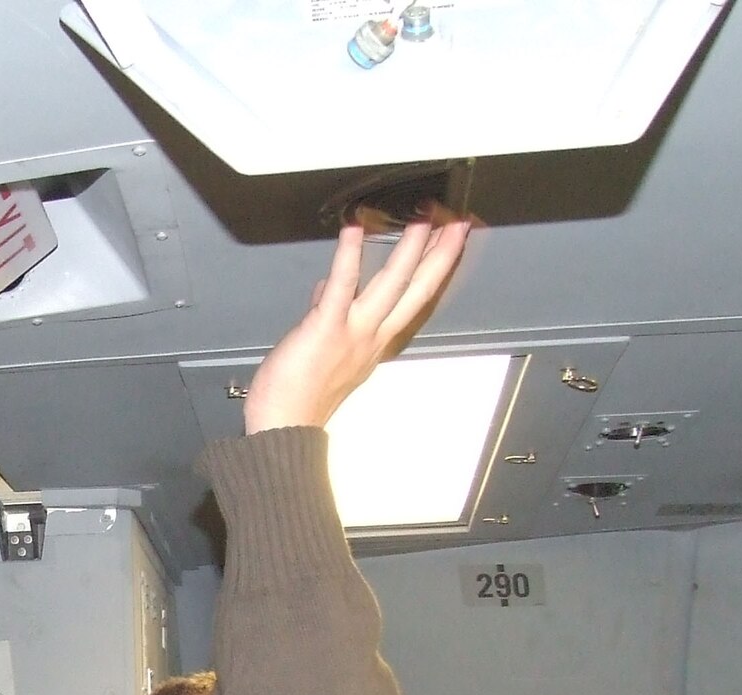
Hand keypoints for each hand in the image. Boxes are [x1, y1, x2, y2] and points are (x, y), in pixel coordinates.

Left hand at [243, 212, 471, 434]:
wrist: (283, 426)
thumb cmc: (297, 394)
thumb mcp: (324, 348)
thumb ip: (330, 312)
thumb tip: (328, 285)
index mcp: (374, 341)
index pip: (412, 298)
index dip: (433, 269)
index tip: (448, 241)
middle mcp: (372, 336)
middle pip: (416, 290)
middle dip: (440, 256)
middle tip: (458, 223)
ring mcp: (353, 332)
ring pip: (391, 286)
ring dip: (411, 251)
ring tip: (425, 220)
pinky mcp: (326, 328)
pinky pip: (342, 287)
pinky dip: (348, 257)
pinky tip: (354, 229)